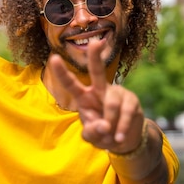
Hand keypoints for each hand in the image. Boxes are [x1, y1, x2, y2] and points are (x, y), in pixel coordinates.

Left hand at [48, 39, 144, 153]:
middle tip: (94, 42)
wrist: (124, 141)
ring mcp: (117, 93)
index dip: (62, 73)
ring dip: (110, 123)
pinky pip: (126, 112)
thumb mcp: (92, 137)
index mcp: (84, 97)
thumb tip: (104, 126)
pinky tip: (119, 138)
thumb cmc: (103, 134)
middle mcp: (100, 90)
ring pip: (112, 103)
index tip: (53, 58)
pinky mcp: (131, 100)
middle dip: (95, 56)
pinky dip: (122, 128)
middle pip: (97, 71)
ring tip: (111, 138)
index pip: (71, 84)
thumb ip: (92, 133)